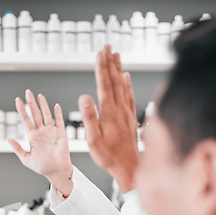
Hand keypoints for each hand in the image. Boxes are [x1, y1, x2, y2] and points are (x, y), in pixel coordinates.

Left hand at [9, 90, 73, 197]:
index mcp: (33, 137)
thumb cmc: (43, 168)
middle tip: (28, 92)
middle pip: (35, 114)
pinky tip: (56, 105)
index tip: (17, 100)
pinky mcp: (61, 134)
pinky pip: (59, 121)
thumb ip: (18, 149)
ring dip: (43, 105)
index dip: (21, 110)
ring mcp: (51, 132)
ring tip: (39, 95)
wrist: (57, 172)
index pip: (26, 120)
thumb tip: (8, 139)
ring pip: (46, 115)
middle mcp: (41, 132)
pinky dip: (58, 113)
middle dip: (31, 103)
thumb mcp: (26, 160)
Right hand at [78, 45, 139, 192]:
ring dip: (118, 69)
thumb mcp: (93, 140)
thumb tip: (85, 97)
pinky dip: (127, 84)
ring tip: (116, 55)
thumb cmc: (109, 156)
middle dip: (110, 62)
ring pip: (123, 85)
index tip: (99, 53)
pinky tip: (126, 78)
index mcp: (109, 113)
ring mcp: (127, 113)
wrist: (129, 167)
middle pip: (114, 80)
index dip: (101, 67)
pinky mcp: (131, 118)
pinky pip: (129, 96)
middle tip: (108, 46)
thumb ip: (90, 117)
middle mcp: (120, 109)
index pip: (104, 84)